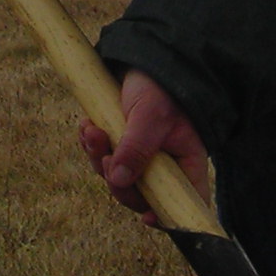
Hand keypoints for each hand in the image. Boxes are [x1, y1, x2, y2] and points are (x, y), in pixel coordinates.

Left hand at [78, 69, 211, 224]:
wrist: (141, 58)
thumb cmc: (160, 86)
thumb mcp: (150, 115)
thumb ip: (137, 148)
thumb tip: (119, 180)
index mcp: (186, 162)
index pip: (186, 202)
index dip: (169, 217)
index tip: (146, 217)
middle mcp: (165, 165)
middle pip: (140, 195)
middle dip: (117, 181)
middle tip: (105, 156)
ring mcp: (140, 156)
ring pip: (115, 177)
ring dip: (98, 157)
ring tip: (92, 131)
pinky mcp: (120, 144)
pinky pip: (102, 158)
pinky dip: (92, 145)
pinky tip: (88, 125)